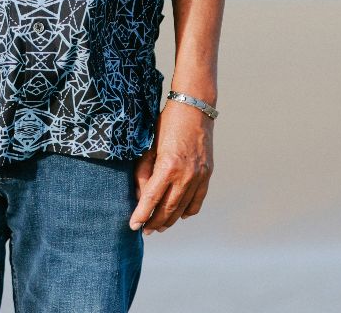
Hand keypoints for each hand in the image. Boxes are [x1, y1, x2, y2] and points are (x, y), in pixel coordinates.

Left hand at [129, 100, 212, 234]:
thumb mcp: (149, 146)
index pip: (151, 198)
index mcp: (168, 166)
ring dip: (169, 220)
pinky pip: (197, 202)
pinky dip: (187, 211)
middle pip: (168, 208)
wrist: (194, 110)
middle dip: (154, 222)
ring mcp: (199, 177)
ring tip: (158, 227)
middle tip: (144, 230)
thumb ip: (143, 171)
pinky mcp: (207, 175)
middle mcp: (186, 175)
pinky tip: (178, 215)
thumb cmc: (166, 125)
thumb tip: (140, 195)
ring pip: (183, 209)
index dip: (141, 214)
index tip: (133, 226)